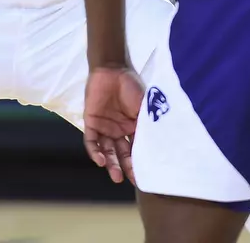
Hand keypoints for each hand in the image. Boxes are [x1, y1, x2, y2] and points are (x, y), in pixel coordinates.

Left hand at [84, 66, 144, 184]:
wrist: (111, 69)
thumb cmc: (130, 85)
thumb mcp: (144, 105)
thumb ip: (146, 123)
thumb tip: (158, 144)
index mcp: (133, 127)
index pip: (136, 149)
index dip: (139, 162)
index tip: (144, 175)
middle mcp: (119, 131)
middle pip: (121, 153)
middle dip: (124, 167)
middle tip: (128, 179)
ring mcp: (105, 128)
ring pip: (107, 151)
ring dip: (110, 163)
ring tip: (115, 175)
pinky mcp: (91, 123)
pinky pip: (91, 141)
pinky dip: (95, 151)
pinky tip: (100, 160)